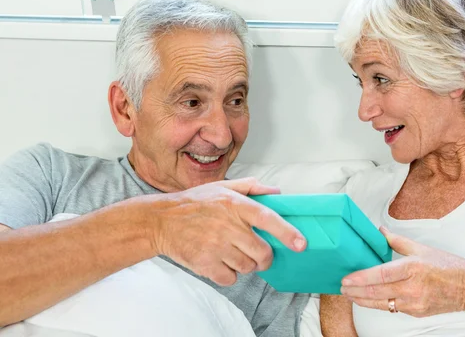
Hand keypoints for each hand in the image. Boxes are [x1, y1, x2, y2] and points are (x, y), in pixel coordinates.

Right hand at [146, 177, 305, 285]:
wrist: (160, 221)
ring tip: (231, 252)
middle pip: (262, 252)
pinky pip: (230, 278)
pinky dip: (229, 274)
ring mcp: (215, 246)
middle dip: (265, 257)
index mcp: (234, 204)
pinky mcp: (205, 264)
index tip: (301, 243)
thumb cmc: (194, 203)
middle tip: (258, 254)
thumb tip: (276, 191)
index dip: (287, 232)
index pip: (267, 218)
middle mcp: (227, 225)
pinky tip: (219, 261)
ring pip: (247, 267)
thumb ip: (251, 188)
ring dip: (245, 264)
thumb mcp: (222, 187)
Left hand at [340, 227, 464, 316]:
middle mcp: (413, 288)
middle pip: (376, 292)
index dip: (360, 278)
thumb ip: (397, 241)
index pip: (380, 275)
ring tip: (349, 295)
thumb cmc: (448, 265)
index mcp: (413, 268)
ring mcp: (414, 303)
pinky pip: (393, 308)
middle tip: (341, 287)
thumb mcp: (421, 248)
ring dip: (363, 300)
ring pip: (381, 304)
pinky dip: (378, 303)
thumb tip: (379, 231)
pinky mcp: (416, 312)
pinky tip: (368, 299)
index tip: (346, 278)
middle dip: (355, 291)